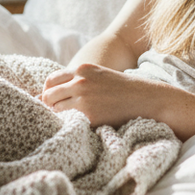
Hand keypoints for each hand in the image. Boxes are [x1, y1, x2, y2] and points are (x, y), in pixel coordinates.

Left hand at [41, 63, 164, 128]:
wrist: (145, 98)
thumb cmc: (121, 88)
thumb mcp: (99, 75)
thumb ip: (78, 80)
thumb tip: (49, 92)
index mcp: (82, 69)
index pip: (51, 81)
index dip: (49, 92)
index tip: (53, 101)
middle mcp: (80, 82)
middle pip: (49, 96)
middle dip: (50, 105)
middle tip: (58, 113)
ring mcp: (83, 99)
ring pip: (56, 110)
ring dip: (59, 115)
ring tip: (70, 119)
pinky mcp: (89, 116)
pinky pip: (68, 121)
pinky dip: (70, 123)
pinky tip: (78, 124)